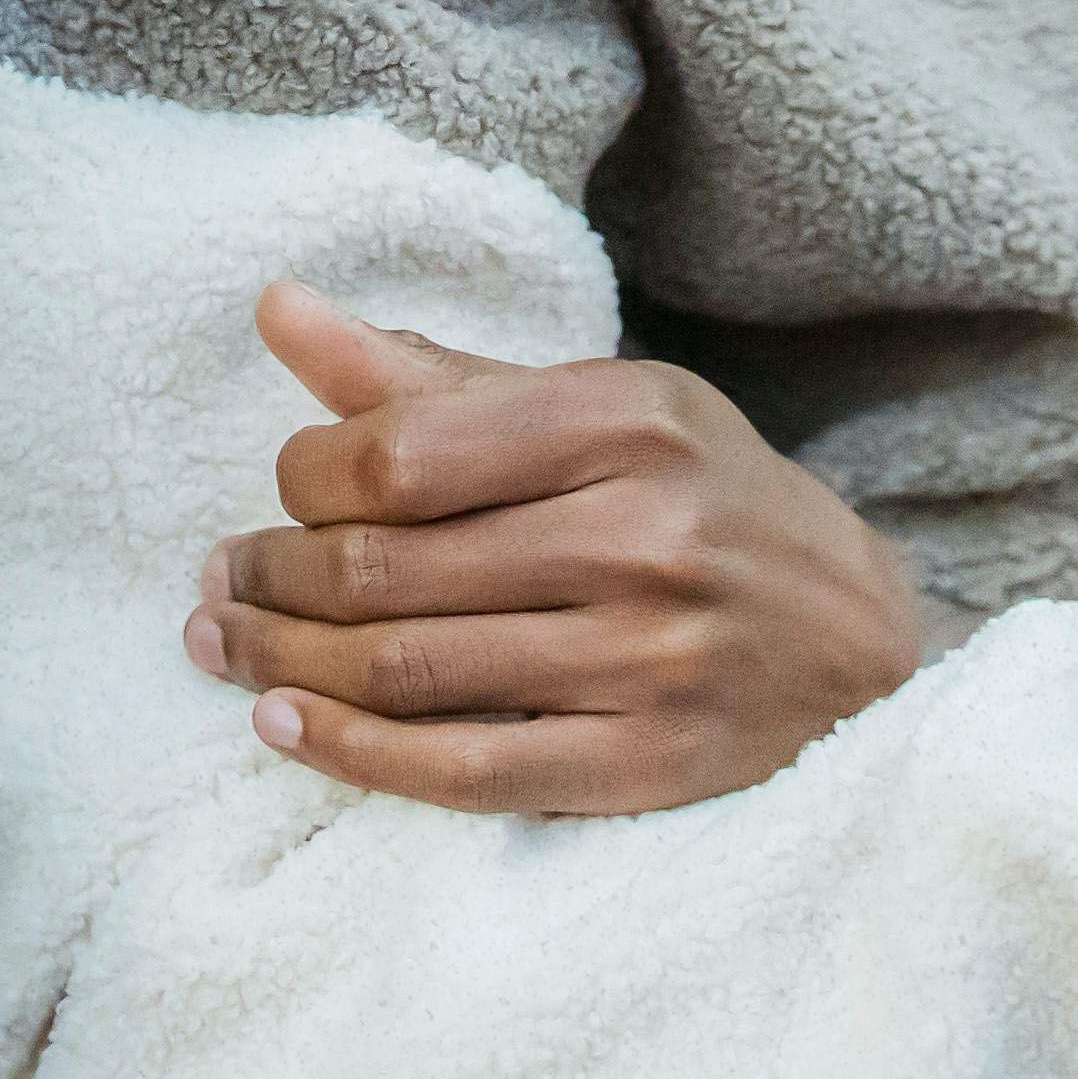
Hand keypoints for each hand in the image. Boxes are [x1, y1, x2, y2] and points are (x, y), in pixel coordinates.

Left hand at [186, 284, 923, 811]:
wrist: (857, 634)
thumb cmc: (699, 499)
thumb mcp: (597, 406)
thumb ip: (433, 374)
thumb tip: (277, 308)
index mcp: (626, 421)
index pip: (401, 454)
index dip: (305, 479)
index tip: (285, 491)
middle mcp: (644, 535)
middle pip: (389, 571)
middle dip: (271, 577)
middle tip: (220, 580)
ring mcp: (652, 658)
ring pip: (411, 672)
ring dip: (284, 663)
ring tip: (225, 644)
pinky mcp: (651, 763)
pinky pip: (467, 770)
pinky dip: (354, 754)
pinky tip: (283, 727)